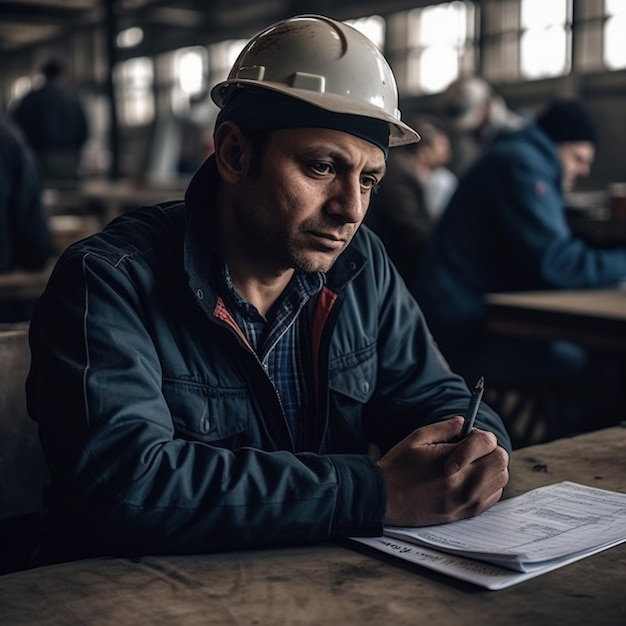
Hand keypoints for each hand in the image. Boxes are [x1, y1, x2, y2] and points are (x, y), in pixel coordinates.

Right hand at [376, 416, 508, 526]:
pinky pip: (493, 497)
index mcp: (451, 464)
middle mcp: (463, 485)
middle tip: (471, 449)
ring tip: (471, 464)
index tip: (467, 436)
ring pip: (500, 479)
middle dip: (488, 450)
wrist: (385, 498)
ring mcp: (466, 502)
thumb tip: (465, 422)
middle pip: (500, 460)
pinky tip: (470, 479)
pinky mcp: (465, 513)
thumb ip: (445, 428)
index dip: (479, 434)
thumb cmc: (398, 467)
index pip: (487, 442)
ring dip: (491, 467)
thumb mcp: (418, 438)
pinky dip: (488, 485)